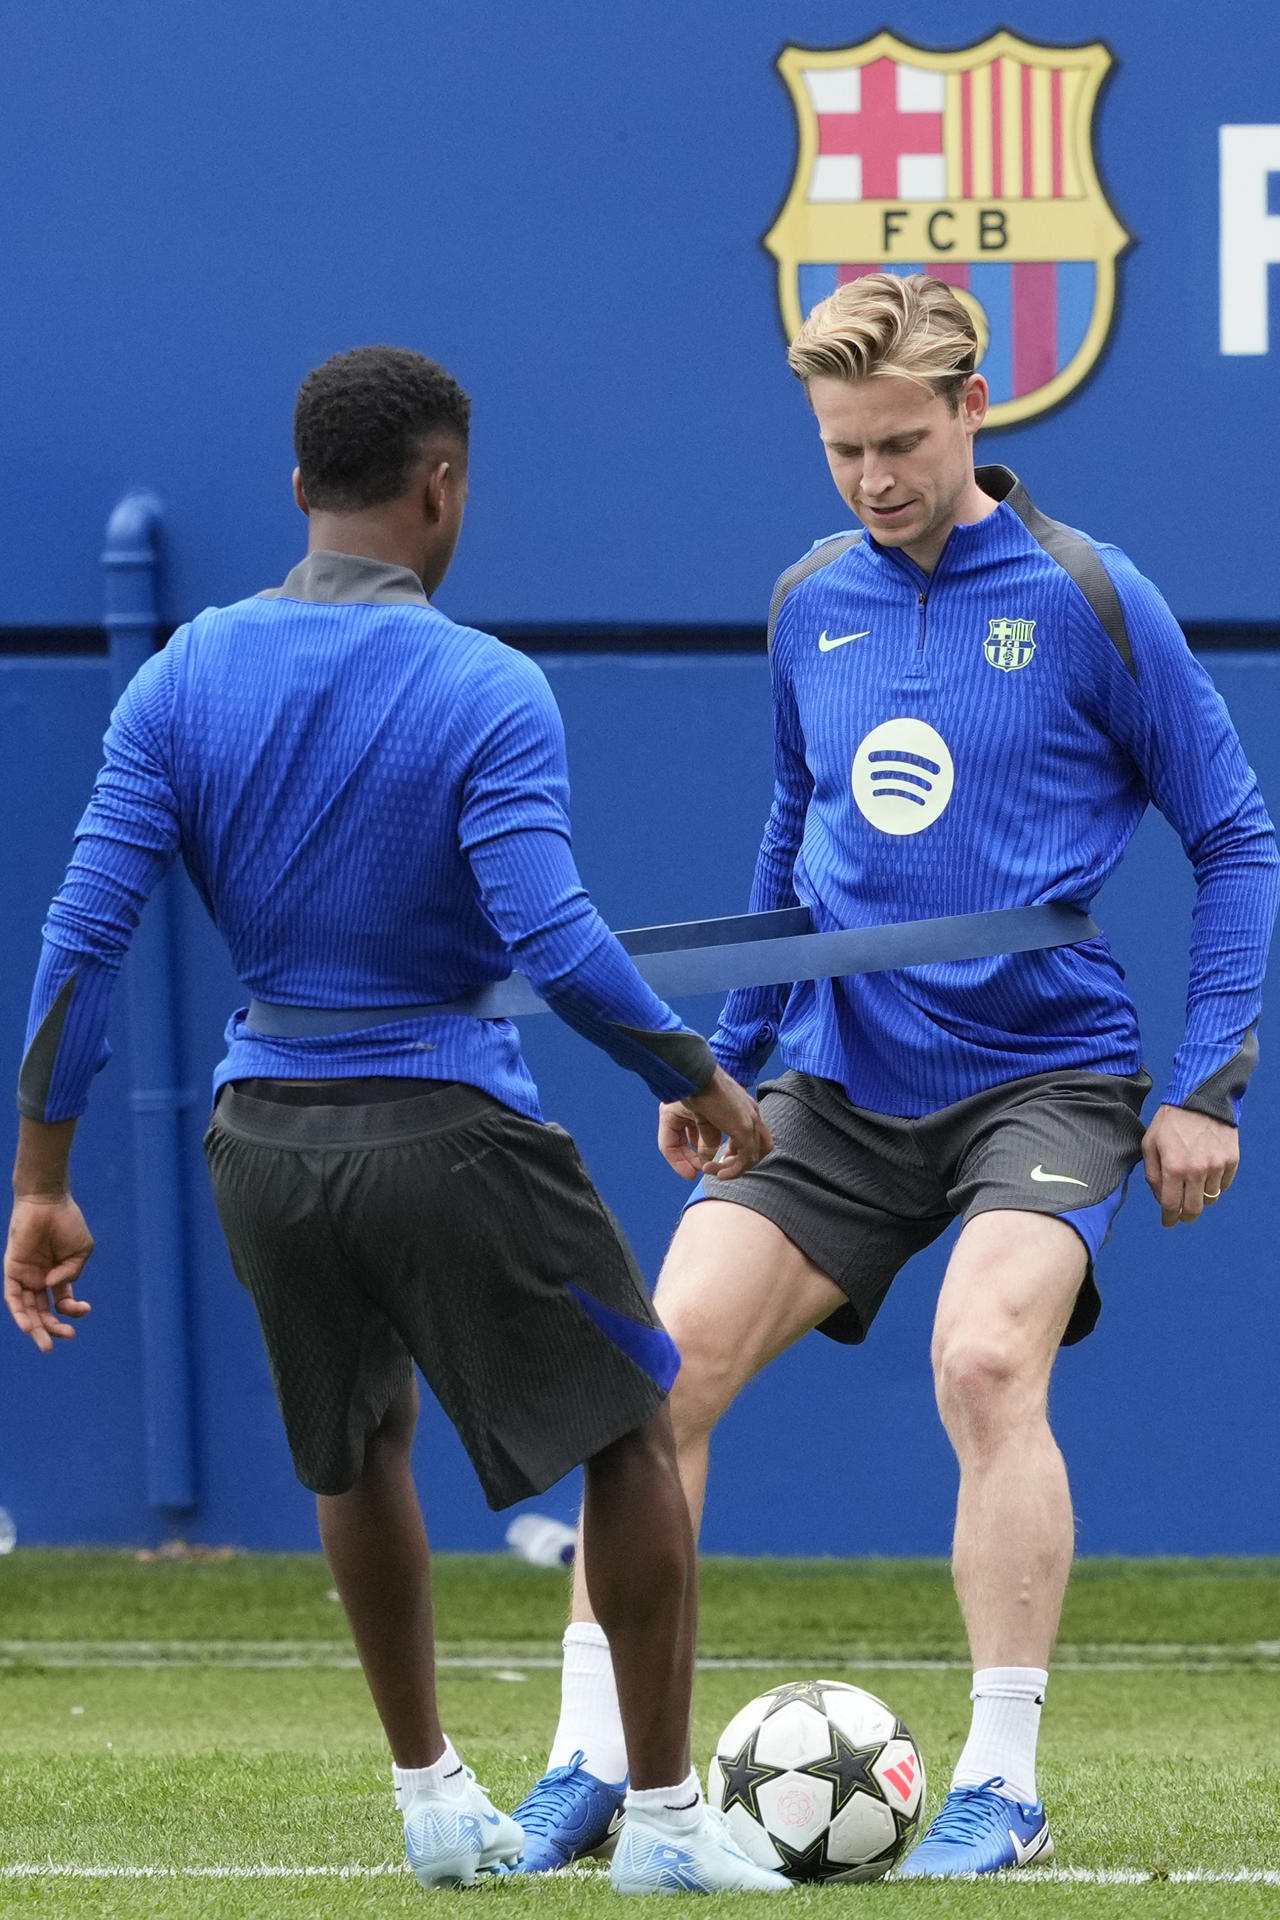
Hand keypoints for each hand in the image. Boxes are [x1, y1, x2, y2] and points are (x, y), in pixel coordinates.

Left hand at [4, 1194, 93, 1351]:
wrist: (48, 1201)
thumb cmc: (67, 1222)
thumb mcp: (81, 1251)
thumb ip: (72, 1272)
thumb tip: (54, 1286)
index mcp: (58, 1276)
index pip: (63, 1303)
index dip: (73, 1311)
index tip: (85, 1309)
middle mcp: (39, 1279)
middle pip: (42, 1313)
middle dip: (52, 1330)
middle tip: (61, 1341)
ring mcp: (25, 1275)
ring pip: (26, 1309)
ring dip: (35, 1328)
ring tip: (46, 1345)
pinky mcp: (13, 1269)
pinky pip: (12, 1296)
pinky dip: (19, 1312)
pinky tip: (28, 1325)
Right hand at [657, 1067, 773, 1182]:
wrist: (692, 1075)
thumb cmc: (688, 1090)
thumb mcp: (694, 1119)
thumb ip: (702, 1140)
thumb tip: (705, 1163)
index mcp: (742, 1107)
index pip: (745, 1139)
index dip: (727, 1156)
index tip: (704, 1164)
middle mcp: (751, 1113)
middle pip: (755, 1147)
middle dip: (733, 1163)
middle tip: (711, 1168)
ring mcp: (750, 1120)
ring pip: (755, 1155)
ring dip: (734, 1169)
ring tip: (713, 1170)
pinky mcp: (745, 1127)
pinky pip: (747, 1158)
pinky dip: (733, 1171)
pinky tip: (717, 1172)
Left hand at [1141, 1103, 1238, 1226]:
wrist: (1199, 1098)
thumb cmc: (1170, 1121)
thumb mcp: (1150, 1144)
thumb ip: (1152, 1174)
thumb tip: (1161, 1198)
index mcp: (1174, 1168)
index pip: (1172, 1206)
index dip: (1169, 1219)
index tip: (1168, 1222)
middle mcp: (1197, 1171)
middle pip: (1195, 1209)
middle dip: (1187, 1215)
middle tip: (1182, 1214)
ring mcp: (1217, 1166)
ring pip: (1211, 1197)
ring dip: (1201, 1196)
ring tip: (1193, 1185)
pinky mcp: (1231, 1160)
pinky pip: (1224, 1184)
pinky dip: (1216, 1184)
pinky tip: (1207, 1173)